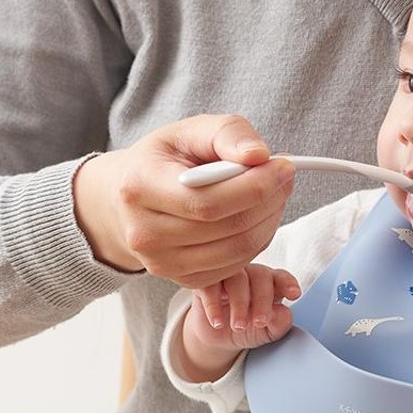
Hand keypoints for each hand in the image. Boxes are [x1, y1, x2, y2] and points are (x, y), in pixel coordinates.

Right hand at [73, 114, 295, 285]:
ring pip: (237, 250)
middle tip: (285, 178)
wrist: (127, 201)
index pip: (209, 200)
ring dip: (269, 221)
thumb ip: (227, 133)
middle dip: (269, 201)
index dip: (256, 186)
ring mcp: (162, 264)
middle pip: (228, 227)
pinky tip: (258, 218)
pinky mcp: (183, 281)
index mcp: (140, 188)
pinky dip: (257, 242)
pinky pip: (235, 266)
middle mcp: (145, 234)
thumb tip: (259, 155)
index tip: (284, 167)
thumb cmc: (164, 161)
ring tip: (274, 195)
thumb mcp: (189, 132)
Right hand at [179, 264, 300, 381]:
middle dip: (262, 300)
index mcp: (271, 283)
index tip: (294, 294)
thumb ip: (279, 323)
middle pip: (260, 275)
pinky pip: (209, 284)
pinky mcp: (205, 282)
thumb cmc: (247, 329)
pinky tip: (218, 322)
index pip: (281, 276)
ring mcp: (227, 275)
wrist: (218, 339)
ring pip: (236, 277)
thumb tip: (282, 313)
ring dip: (239, 303)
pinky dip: (213, 305)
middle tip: (259, 323)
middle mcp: (251, 274)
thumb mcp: (267, 331)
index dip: (288, 283)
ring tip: (239, 326)